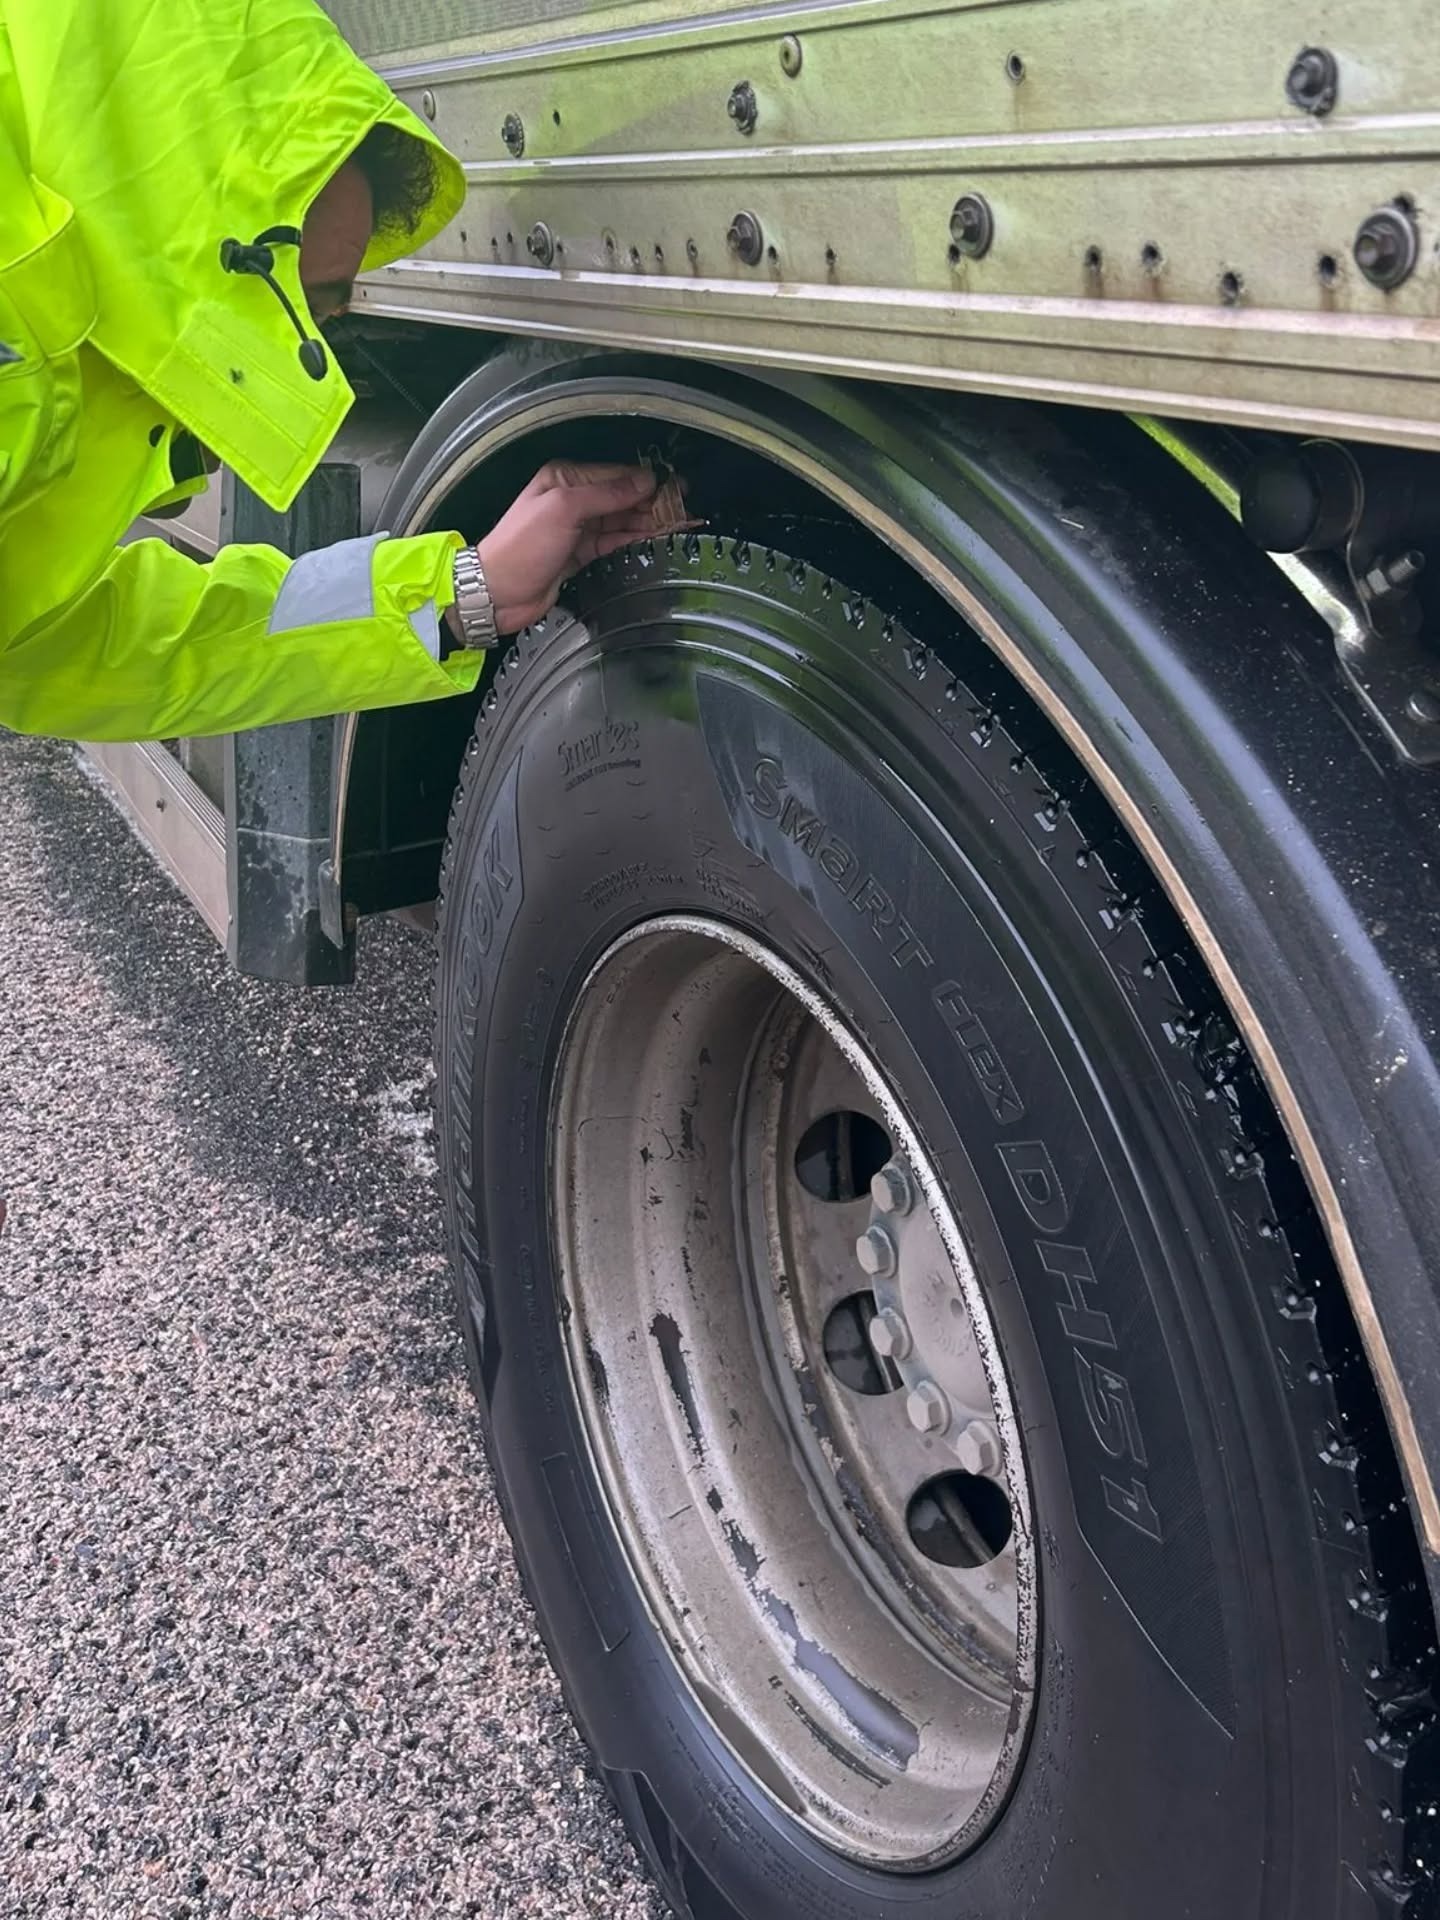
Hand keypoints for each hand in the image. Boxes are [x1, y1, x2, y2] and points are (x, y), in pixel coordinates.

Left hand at [471, 460, 695, 633]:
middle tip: (684, 506)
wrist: (497, 592)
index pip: (615, 475)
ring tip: (679, 523)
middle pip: (621, 497)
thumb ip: (606, 494)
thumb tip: (643, 482)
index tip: (674, 486)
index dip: (646, 481)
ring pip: (621, 521)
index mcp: (563, 479)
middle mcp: (571, 500)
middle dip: (653, 501)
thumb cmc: (519, 547)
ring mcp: (576, 528)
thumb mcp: (563, 510)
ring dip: (648, 522)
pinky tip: (655, 539)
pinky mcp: (579, 555)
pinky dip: (634, 541)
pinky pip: (614, 543)